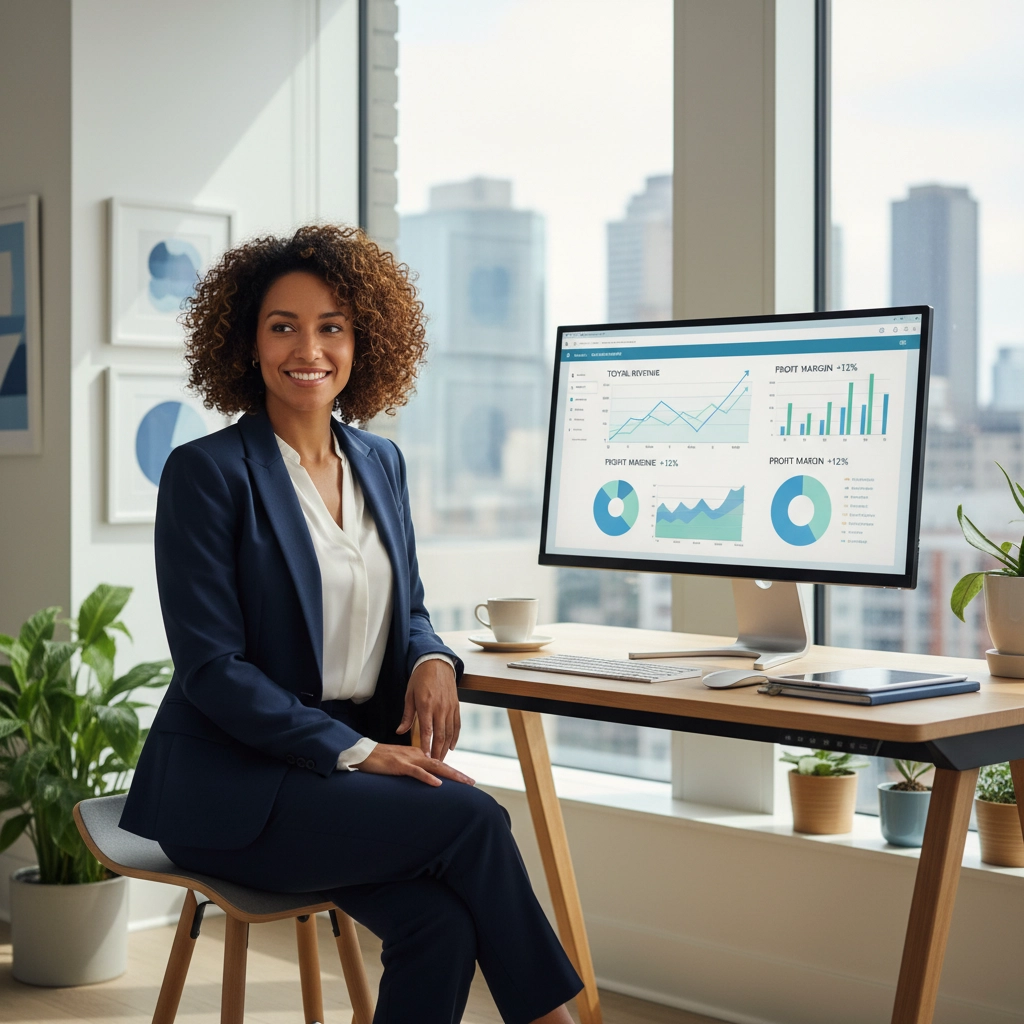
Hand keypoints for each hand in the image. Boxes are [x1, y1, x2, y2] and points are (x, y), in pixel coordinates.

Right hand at [355, 743, 474, 786]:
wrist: (362, 754)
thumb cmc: (379, 761)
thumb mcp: (399, 764)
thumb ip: (412, 769)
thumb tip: (424, 777)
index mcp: (417, 754)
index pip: (438, 764)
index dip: (452, 772)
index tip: (465, 780)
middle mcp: (416, 754)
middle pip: (441, 764)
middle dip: (458, 774)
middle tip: (472, 782)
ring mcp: (408, 759)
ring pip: (434, 766)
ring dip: (450, 775)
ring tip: (463, 782)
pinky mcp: (398, 765)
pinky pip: (416, 772)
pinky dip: (427, 777)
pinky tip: (437, 783)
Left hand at [396, 658, 459, 760]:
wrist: (437, 663)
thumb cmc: (420, 678)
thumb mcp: (409, 695)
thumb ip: (407, 715)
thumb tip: (399, 731)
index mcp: (426, 705)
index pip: (426, 730)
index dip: (426, 745)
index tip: (424, 758)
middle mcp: (440, 707)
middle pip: (440, 735)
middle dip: (437, 751)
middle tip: (434, 765)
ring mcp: (450, 707)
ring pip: (450, 732)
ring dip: (446, 747)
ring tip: (441, 759)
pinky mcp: (456, 706)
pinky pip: (457, 725)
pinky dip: (455, 737)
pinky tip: (452, 746)